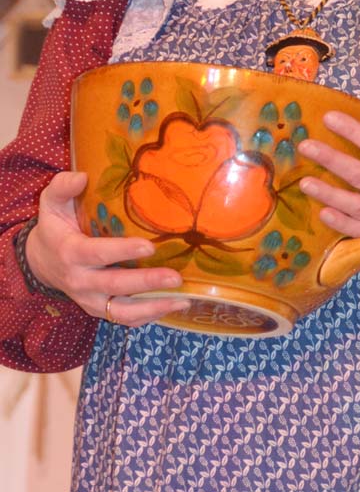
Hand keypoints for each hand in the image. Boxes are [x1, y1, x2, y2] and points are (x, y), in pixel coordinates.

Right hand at [25, 171, 188, 327]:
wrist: (41, 261)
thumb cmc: (54, 225)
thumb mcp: (51, 202)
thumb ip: (62, 186)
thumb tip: (83, 176)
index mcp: (70, 252)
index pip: (97, 254)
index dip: (123, 251)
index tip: (149, 247)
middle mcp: (80, 281)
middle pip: (115, 285)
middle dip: (146, 282)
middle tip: (175, 277)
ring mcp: (90, 300)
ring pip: (122, 311)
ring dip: (153, 307)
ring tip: (182, 298)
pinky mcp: (99, 310)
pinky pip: (124, 319)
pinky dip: (148, 316)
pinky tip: (173, 305)